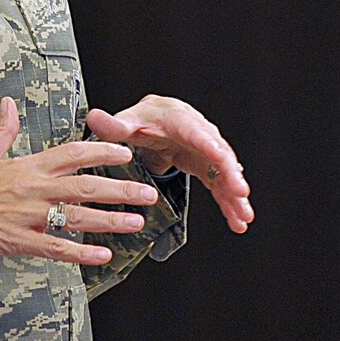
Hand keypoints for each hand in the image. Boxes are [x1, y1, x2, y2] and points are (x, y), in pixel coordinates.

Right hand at [0, 97, 161, 266]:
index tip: (127, 151)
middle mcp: (30, 188)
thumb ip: (2, 130)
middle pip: (86, 185)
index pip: (72, 153)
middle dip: (121, 189)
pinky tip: (103, 255)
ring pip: (77, 217)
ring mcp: (24, 216)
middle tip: (150, 194)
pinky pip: (54, 249)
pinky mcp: (14, 242)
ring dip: (111, 221)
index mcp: (24, 165)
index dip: (102, 150)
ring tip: (137, 223)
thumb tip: (10, 104)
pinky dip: (80, 252)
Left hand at [87, 95, 253, 232]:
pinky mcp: (208, 170)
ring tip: (244, 217)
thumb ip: (115, 125)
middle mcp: (202, 137)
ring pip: (226, 175)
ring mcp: (208, 155)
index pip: (199, 135)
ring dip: (236, 196)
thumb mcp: (129, 121)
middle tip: (240, 194)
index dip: (212, 148)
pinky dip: (230, 204)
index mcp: (183, 122)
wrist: (159, 120)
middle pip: (220, 157)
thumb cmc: (147, 119)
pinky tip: (237, 221)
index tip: (223, 162)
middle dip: (232, 176)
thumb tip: (96, 119)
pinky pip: (221, 188)